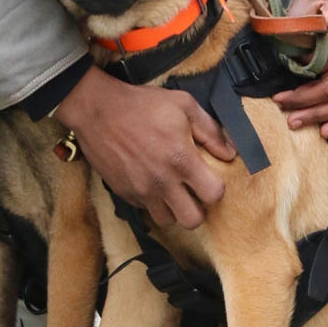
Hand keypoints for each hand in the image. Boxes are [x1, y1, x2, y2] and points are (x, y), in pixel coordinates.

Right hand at [56, 66, 235, 230]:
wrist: (98, 110)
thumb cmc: (142, 105)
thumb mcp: (183, 105)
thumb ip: (211, 130)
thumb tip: (230, 153)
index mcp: (182, 159)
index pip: (214, 195)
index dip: (216, 188)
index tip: (209, 177)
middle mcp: (163, 181)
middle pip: (192, 220)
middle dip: (197, 208)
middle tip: (192, 191)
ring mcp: (141, 191)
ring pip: (167, 221)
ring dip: (173, 209)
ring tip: (171, 191)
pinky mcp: (124, 193)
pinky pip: (144, 210)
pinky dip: (151, 202)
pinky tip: (150, 182)